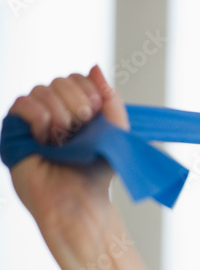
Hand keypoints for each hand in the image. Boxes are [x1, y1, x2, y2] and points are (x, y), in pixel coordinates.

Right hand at [7, 64, 129, 237]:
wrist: (80, 201)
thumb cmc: (95, 172)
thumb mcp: (115, 133)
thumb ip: (111, 100)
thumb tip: (95, 67)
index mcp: (75, 109)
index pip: (78, 78)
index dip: (89, 91)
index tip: (97, 114)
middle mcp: (51, 111)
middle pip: (60, 81)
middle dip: (78, 103)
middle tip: (82, 128)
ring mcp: (31, 120)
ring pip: (42, 90)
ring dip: (61, 114)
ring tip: (65, 140)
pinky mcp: (14, 132)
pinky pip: (23, 105)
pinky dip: (40, 119)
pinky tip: (47, 139)